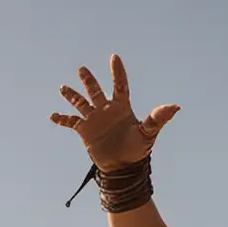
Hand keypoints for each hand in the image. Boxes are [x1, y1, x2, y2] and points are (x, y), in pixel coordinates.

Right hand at [49, 54, 179, 169]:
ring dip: (72, 95)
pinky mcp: (85, 131)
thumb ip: (158, 119)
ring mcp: (94, 119)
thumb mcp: (148, 134)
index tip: (114, 57)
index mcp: (121, 107)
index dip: (117, 72)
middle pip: (95, 90)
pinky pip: (71, 121)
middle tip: (82, 70)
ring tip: (63, 88)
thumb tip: (175, 107)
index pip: (119, 85)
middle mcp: (106, 110)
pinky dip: (62, 118)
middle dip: (88, 80)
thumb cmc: (137, 151)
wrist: (123, 169)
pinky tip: (52, 116)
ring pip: (80, 102)